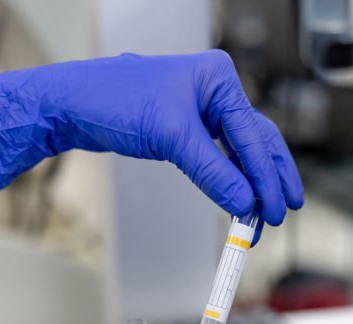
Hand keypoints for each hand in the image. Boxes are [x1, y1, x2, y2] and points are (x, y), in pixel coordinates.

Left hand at [0, 50, 303, 227]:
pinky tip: (239, 201)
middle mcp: (215, 91)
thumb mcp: (169, 136)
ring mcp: (203, 110)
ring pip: (241, 152)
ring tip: (264, 215)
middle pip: (257, 141)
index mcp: (218, 78)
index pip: (252, 134)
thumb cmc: (113, 101)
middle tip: (280, 213)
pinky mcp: (187, 130)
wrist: (72, 105)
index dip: (265, 176)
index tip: (273, 208)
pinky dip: (230, 181)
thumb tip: (243, 201)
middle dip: (269, 180)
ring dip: (252, 184)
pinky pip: (220, 158)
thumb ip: (211, 170)